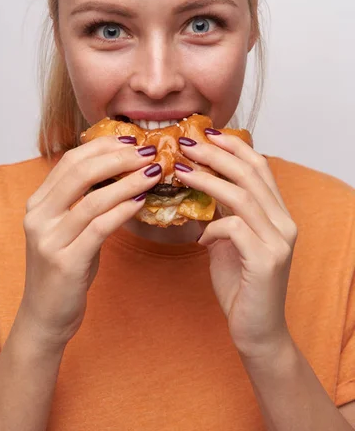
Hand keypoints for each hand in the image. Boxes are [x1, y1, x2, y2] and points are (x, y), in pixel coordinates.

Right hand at [18, 137, 160, 348]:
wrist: (45, 316)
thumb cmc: (64, 268)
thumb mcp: (69, 228)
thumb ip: (85, 201)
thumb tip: (123, 172)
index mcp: (38, 203)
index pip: (70, 161)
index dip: (102, 146)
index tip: (130, 139)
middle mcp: (38, 216)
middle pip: (79, 172)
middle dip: (117, 157)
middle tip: (147, 151)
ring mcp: (49, 239)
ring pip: (93, 199)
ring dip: (128, 181)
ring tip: (153, 171)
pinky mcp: (65, 262)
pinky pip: (100, 227)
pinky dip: (123, 210)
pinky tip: (142, 201)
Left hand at [175, 131, 296, 358]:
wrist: (257, 331)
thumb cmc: (241, 284)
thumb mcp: (230, 240)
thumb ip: (224, 212)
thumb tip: (200, 184)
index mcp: (277, 214)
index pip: (260, 167)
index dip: (234, 146)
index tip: (207, 133)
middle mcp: (283, 222)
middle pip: (250, 173)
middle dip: (216, 154)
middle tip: (187, 143)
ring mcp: (277, 241)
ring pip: (241, 195)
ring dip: (207, 179)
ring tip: (181, 171)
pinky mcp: (265, 260)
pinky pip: (234, 228)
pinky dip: (212, 225)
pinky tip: (200, 236)